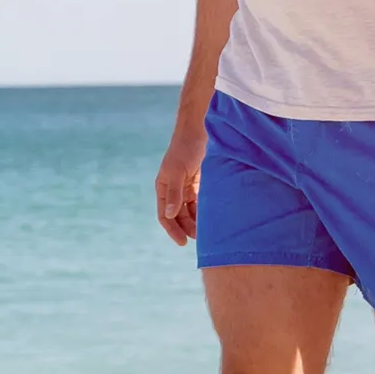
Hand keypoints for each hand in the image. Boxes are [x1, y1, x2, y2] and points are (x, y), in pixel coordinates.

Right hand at [154, 125, 205, 245]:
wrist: (199, 130)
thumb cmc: (185, 149)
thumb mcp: (178, 172)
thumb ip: (174, 193)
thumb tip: (170, 215)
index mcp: (163, 187)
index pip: (165, 215)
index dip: (172, 230)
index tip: (183, 243)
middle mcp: (173, 189)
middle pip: (178, 215)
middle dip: (186, 228)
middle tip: (199, 239)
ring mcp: (185, 186)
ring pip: (189, 210)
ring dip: (195, 221)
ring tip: (206, 231)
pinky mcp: (198, 182)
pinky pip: (199, 202)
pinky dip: (203, 210)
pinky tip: (211, 217)